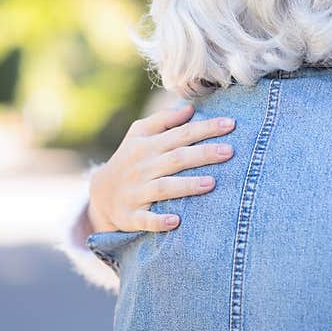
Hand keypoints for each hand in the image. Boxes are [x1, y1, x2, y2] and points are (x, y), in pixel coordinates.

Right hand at [87, 105, 234, 232]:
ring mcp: (137, 191)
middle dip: (203, 154)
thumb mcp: (138, 133)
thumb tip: (190, 108)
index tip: (231, 124)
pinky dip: (159, 221)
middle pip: (177, 158)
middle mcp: (144, 167)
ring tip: (212, 183)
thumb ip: (164, 119)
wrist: (100, 193)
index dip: (206, 128)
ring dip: (187, 186)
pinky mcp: (132, 215)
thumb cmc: (129, 158)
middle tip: (230, 151)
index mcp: (148, 145)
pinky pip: (146, 219)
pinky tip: (176, 221)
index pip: (182, 133)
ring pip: (164, 187)